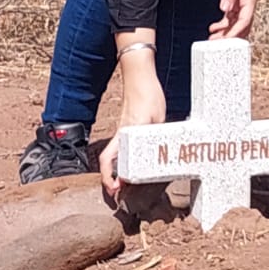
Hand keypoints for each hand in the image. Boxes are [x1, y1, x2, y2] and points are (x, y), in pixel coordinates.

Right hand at [99, 63, 165, 194]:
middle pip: (108, 161)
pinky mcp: (128, 125)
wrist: (140, 76)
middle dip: (110, 178)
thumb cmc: (149, 94)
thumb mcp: (157, 118)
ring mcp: (123, 130)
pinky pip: (123, 146)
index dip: (107, 177)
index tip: (114, 189)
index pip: (108, 159)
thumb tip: (160, 154)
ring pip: (114, 154)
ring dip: (117, 170)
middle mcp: (121, 134)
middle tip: (119, 193)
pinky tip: (135, 162)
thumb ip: (156, 135)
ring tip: (125, 183)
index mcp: (125, 135)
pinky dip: (124, 158)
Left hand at [208, 0, 259, 39]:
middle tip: (217, 44)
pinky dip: (222, 23)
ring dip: (225, 32)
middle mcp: (247, 4)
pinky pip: (230, 17)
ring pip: (234, 23)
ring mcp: (241, 3)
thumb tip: (225, 8)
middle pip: (240, 26)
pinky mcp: (235, 1)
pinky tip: (213, 27)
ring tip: (213, 38)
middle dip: (230, 36)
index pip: (245, 21)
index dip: (236, 32)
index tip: (227, 40)